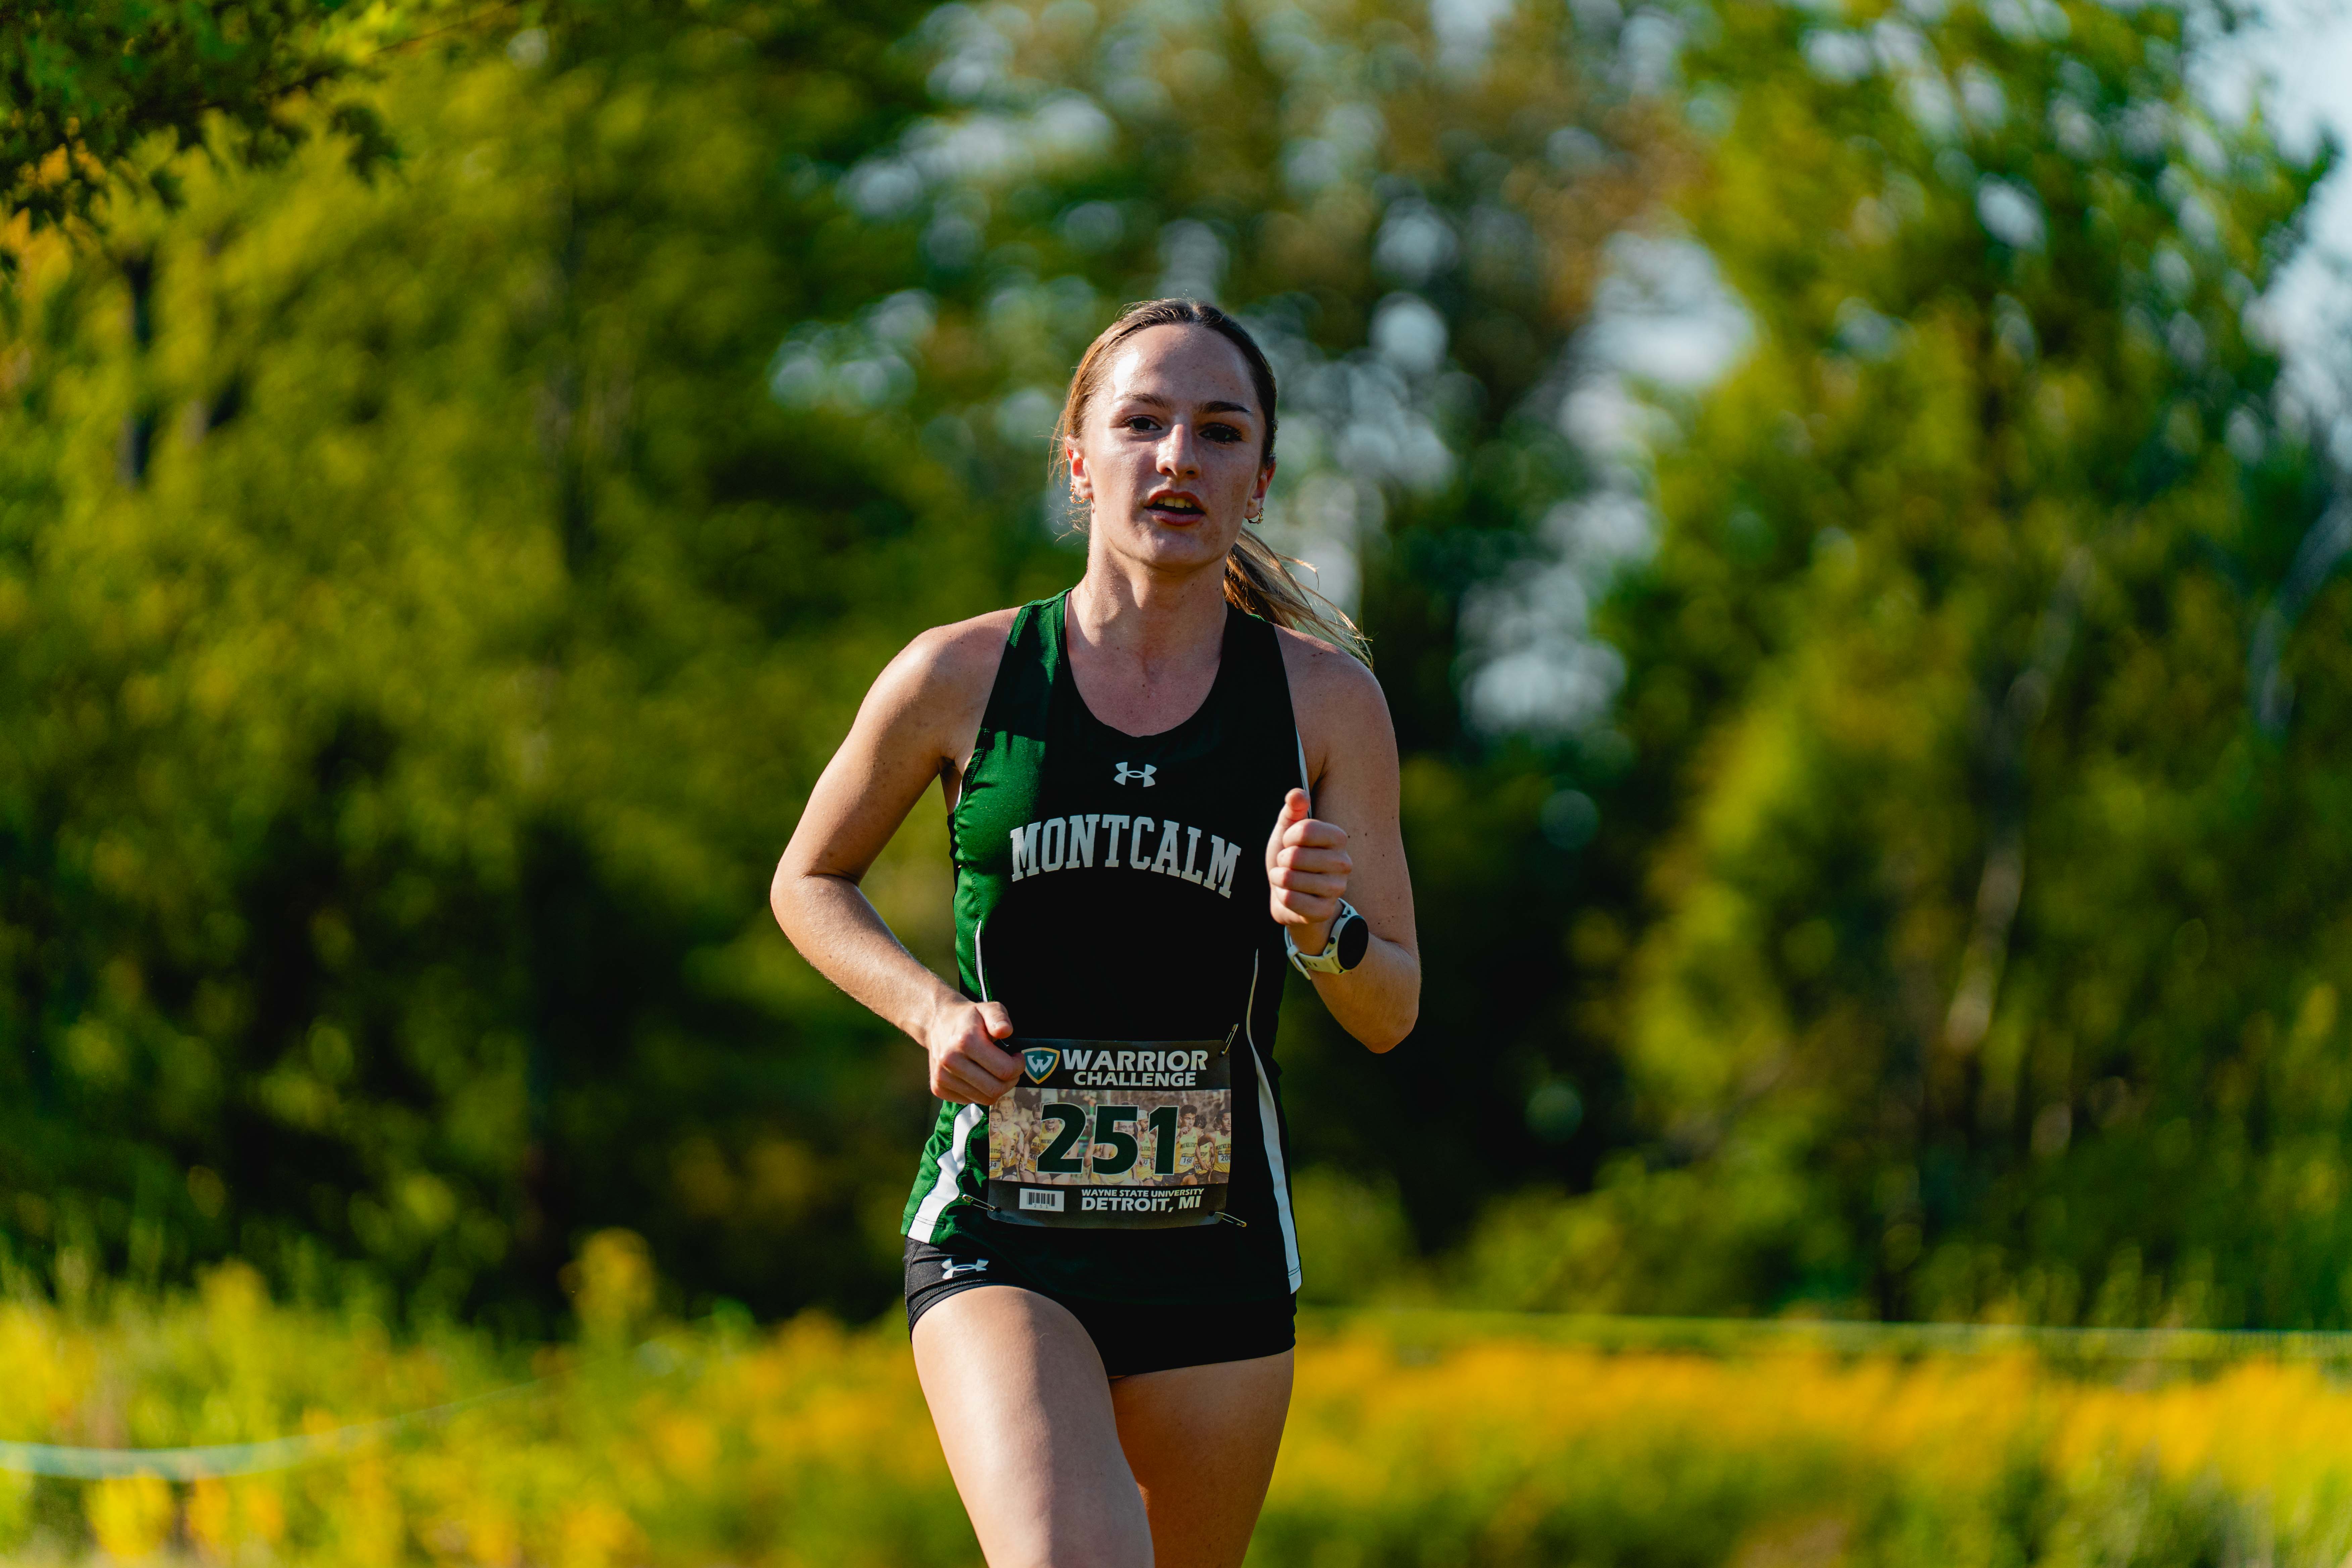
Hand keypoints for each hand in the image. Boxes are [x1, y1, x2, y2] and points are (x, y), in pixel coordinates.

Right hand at [922, 998, 1019, 1104]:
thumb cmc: (969, 1018)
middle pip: (995, 1089)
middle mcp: (950, 1061)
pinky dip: (980, 1092)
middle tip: (1011, 1068)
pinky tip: (979, 1076)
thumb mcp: (988, 1008)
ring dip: (997, 1088)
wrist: (938, 1023)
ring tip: (996, 1071)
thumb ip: (999, 1017)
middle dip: (1011, 1080)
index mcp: (965, 1041)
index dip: (1018, 1066)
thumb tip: (1005, 1031)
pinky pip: (970, 1101)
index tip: (1017, 1057)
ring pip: (984, 1099)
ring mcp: (942, 1077)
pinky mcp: (938, 1088)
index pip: (1004, 1070)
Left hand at [1265, 787, 1350, 955]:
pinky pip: (1291, 901)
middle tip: (1286, 864)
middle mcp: (1343, 863)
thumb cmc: (1291, 858)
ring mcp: (1336, 889)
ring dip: (1278, 878)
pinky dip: (1282, 896)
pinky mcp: (1324, 911)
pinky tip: (1288, 895)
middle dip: (1282, 859)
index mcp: (1338, 838)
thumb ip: (1293, 809)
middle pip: (1296, 856)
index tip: (1289, 843)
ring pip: (1291, 879)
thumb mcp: (1288, 830)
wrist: (1290, 896)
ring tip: (1285, 879)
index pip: (1306, 830)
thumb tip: (1298, 794)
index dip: (1288, 836)